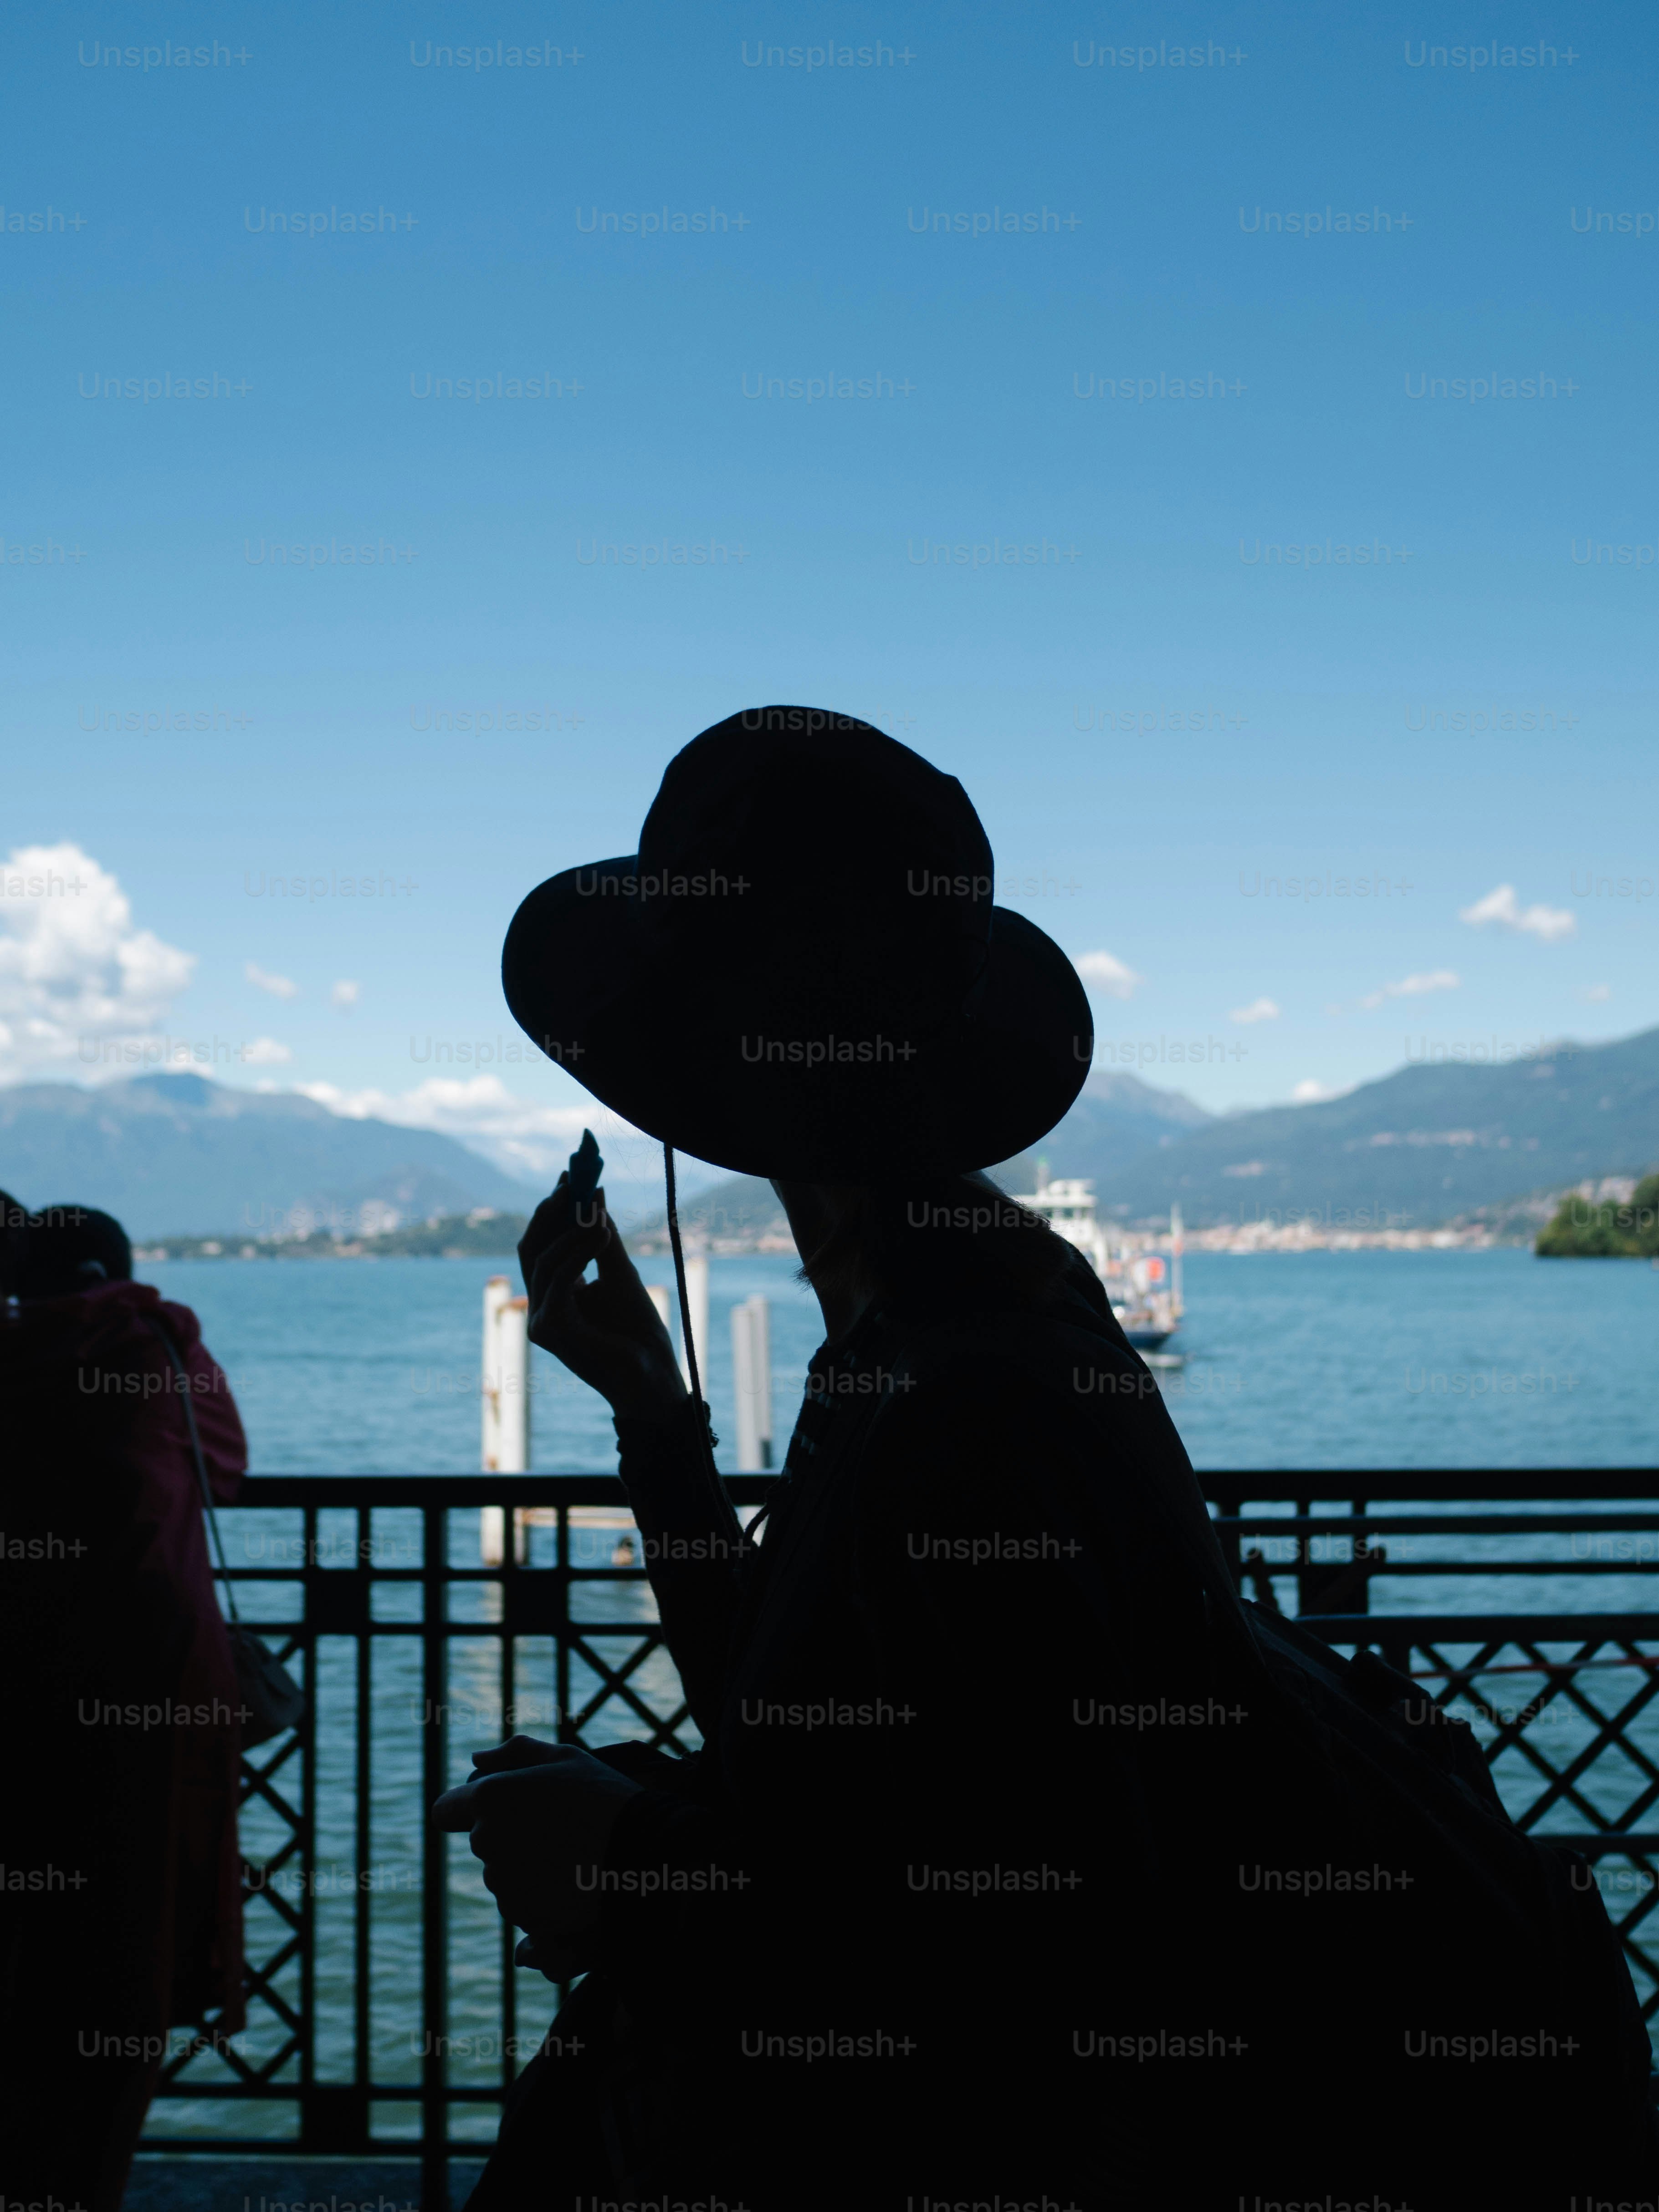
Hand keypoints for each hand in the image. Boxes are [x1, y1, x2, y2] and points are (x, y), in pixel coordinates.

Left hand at [432, 1736, 643, 1980]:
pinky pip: (519, 1903)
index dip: (466, 1809)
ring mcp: (502, 1882)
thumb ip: (515, 1753)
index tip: (502, 1809)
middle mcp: (487, 1841)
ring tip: (571, 1856)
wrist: (644, 1854)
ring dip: (526, 1866)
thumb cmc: (605, 1797)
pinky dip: (539, 1895)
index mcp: (490, 1797)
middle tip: (559, 1828)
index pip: (445, 1810)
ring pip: (502, 1873)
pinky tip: (572, 1882)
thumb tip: (476, 1760)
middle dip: (510, 1834)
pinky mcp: (520, 1915)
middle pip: (483, 1841)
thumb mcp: (566, 1758)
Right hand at [518, 1174, 687, 1420]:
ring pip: (543, 1260)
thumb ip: (604, 1237)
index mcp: (554, 1294)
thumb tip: (595, 1193)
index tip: (570, 1175)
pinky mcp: (551, 1330)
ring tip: (599, 1210)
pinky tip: (600, 1233)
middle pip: (532, 1247)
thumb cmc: (639, 1332)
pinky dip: (577, 1252)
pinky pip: (557, 1281)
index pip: (542, 1244)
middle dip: (551, 1211)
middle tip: (573, 1180)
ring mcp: (541, 1321)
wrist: (654, 1376)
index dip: (553, 1209)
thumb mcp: (622, 1273)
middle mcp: (540, 1306)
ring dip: (571, 1229)